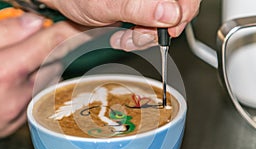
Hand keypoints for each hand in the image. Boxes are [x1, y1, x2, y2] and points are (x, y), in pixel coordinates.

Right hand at [0, 13, 92, 148]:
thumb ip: (0, 32)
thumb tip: (32, 24)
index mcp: (1, 72)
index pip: (52, 45)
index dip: (71, 32)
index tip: (82, 27)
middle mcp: (13, 98)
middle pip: (51, 66)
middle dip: (48, 51)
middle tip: (31, 44)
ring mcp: (12, 116)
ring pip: (42, 85)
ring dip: (37, 71)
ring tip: (11, 65)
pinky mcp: (9, 127)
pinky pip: (30, 103)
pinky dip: (27, 90)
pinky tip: (6, 85)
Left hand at [43, 0, 200, 50]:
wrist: (69, 2)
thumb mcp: (107, 4)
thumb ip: (139, 7)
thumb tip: (170, 13)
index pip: (185, 1)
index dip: (180, 16)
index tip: (164, 33)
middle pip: (177, 12)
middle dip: (156, 32)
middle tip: (134, 36)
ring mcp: (150, 2)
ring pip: (166, 23)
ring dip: (146, 37)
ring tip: (124, 38)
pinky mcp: (144, 10)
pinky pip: (154, 27)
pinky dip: (141, 37)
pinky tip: (126, 35)